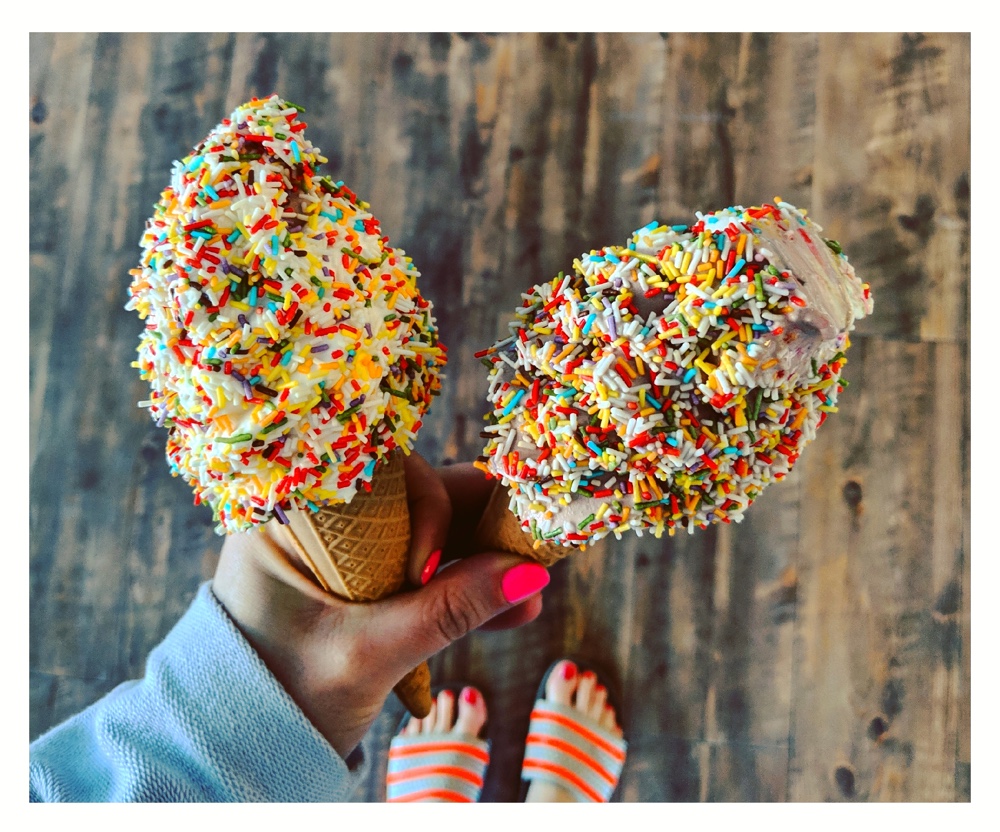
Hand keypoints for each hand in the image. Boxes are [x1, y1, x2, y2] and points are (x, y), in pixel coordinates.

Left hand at [211, 453, 548, 758]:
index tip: (443, 562)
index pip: (381, 475)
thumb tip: (529, 573)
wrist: (242, 748)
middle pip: (413, 501)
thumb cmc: (282, 697)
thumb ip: (448, 611)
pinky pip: (422, 570)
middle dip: (475, 530)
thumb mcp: (369, 653)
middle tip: (528, 550)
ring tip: (532, 592)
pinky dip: (460, 589)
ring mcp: (342, 551)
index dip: (430, 503)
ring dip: (478, 563)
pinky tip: (509, 609)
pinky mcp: (362, 582)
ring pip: (427, 536)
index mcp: (294, 515)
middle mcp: (319, 520)